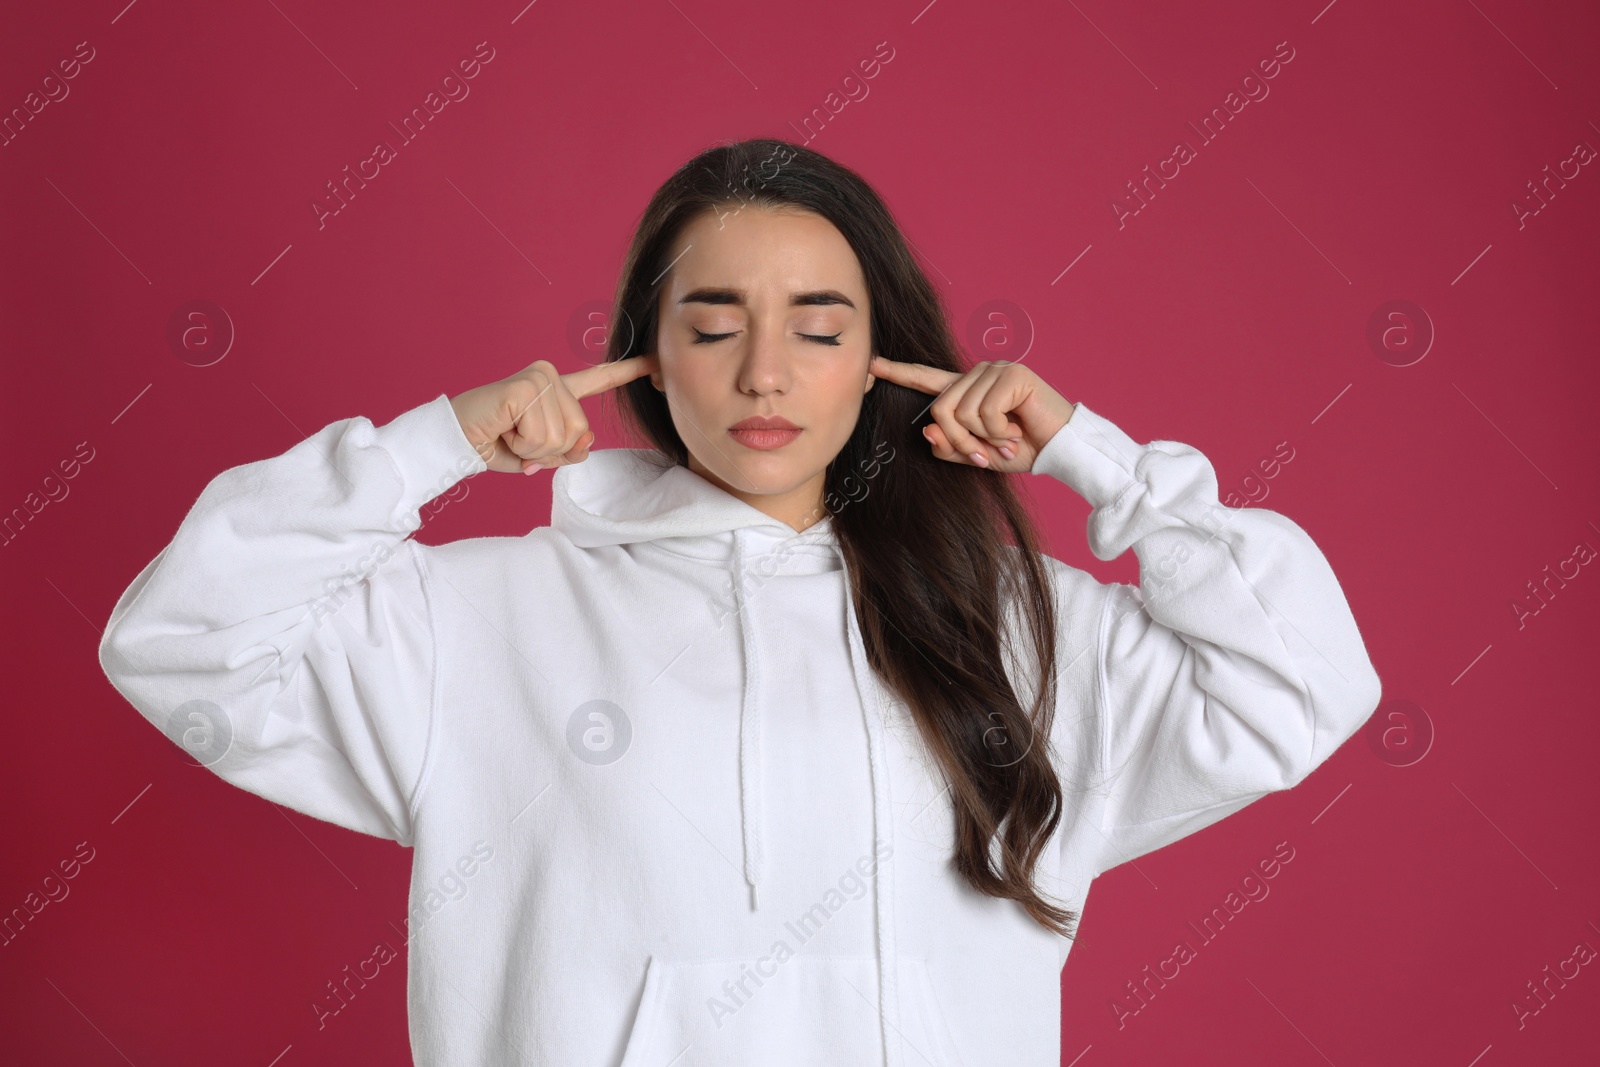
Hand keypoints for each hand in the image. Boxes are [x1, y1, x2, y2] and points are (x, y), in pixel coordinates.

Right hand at [449, 355, 657, 473]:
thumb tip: (587, 441)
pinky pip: (541, 435)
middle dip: (549, 450)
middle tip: (516, 438)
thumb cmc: (495, 443)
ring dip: (532, 450)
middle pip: (579, 431)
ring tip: (508, 434)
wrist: (456, 439)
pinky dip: (521, 446)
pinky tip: (503, 430)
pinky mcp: (525, 388)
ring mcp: (539, 379)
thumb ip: (569, 450)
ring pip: (562, 437)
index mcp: (557, 389)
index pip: (598, 380)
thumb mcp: (540, 455)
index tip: (654, 363)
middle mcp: (550, 376)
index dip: (626, 373)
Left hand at [868, 356, 1075, 472]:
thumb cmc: (1022, 450)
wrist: (1061, 450)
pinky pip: (985, 412)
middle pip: (940, 409)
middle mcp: (977, 374)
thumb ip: (950, 446)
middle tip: (988, 453)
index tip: (872, 364)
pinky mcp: (1012, 374)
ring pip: (961, 412)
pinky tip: (1017, 431)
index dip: (899, 372)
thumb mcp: (978, 455)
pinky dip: (998, 432)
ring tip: (1007, 441)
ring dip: (983, 438)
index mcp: (967, 390)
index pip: (927, 379)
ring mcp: (995, 370)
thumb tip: (926, 431)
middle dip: (961, 441)